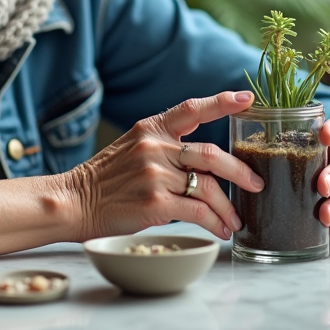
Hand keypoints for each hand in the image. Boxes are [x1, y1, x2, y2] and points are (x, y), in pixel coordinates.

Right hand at [68, 90, 265, 240]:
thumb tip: (208, 165)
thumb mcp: (132, 147)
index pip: (191, 108)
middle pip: (211, 154)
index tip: (247, 99)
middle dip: (240, 172)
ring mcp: (155, 174)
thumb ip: (166, 146)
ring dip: (228, 207)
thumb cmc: (105, 179)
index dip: (222, 102)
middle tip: (256, 184)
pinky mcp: (154, 203)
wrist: (73, 201)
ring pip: (208, 187)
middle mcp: (154, 146)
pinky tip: (220, 230)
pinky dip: (215, 222)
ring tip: (236, 220)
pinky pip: (198, 211)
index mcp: (151, 128)